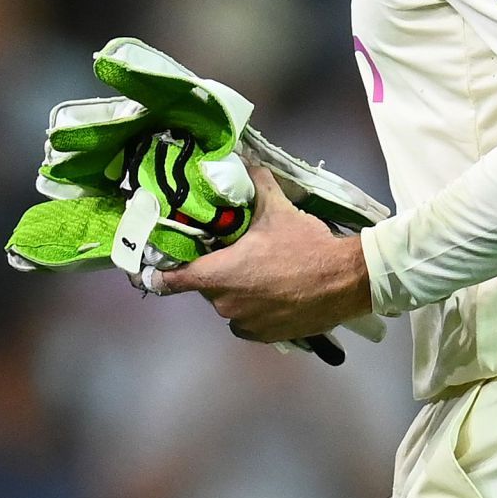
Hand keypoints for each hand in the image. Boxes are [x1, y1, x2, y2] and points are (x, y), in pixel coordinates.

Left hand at [153, 164, 372, 342]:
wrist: (344, 281)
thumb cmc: (304, 246)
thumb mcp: (278, 210)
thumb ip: (256, 186)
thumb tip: (243, 160)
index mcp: (217, 275)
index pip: (170, 280)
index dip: (158, 272)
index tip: (151, 266)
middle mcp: (223, 305)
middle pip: (207, 286)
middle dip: (219, 271)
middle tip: (241, 253)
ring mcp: (243, 324)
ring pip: (230, 303)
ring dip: (239, 290)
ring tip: (267, 273)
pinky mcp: (264, 337)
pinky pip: (248, 321)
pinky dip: (256, 309)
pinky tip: (277, 294)